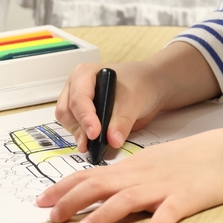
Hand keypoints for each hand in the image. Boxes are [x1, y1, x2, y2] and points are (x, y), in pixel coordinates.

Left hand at [37, 119, 222, 222]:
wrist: (222, 154)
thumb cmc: (185, 160)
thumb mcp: (149, 162)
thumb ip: (123, 174)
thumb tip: (96, 185)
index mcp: (131, 168)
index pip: (89, 175)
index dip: (63, 188)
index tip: (41, 200)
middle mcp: (141, 176)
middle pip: (101, 186)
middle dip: (73, 202)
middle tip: (51, 217)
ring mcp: (162, 188)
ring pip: (128, 199)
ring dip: (104, 215)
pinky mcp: (184, 199)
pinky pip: (168, 213)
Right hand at [54, 41, 222, 152]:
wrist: (156, 86)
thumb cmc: (145, 85)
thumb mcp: (136, 100)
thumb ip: (122, 120)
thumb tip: (111, 141)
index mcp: (85, 74)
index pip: (79, 97)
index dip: (86, 117)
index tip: (97, 134)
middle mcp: (76, 87)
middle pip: (67, 111)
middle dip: (79, 129)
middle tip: (92, 146)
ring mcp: (78, 102)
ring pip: (69, 124)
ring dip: (81, 136)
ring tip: (96, 148)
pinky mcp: (86, 118)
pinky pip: (78, 132)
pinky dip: (86, 140)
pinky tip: (98, 148)